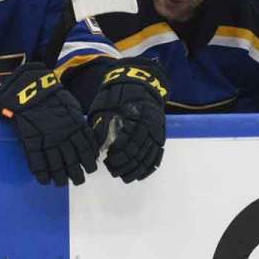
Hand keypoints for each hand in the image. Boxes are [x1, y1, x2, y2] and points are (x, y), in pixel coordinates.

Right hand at [0, 63, 98, 185]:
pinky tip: (44, 180)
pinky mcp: (32, 141)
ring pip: (56, 164)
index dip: (89, 162)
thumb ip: (80, 124)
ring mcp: (47, 140)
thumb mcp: (72, 107)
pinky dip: (41, 173)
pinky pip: (37, 162)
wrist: (31, 90)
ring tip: (62, 183)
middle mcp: (63, 136)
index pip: (86, 149)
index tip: (91, 169)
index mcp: (76, 126)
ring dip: (60, 177)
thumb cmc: (53, 97)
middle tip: (79, 180)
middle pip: (72, 161)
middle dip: (77, 174)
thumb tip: (88, 138)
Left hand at [88, 59, 167, 181]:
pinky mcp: (161, 136)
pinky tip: (138, 176)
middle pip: (138, 152)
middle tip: (111, 168)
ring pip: (148, 157)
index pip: (127, 141)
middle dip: (123, 164)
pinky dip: (148, 168)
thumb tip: (98, 147)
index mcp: (136, 115)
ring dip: (134, 170)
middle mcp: (150, 124)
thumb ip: (101, 124)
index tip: (107, 158)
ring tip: (121, 175)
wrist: (139, 82)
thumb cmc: (117, 94)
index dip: (117, 154)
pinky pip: (157, 157)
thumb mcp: (105, 104)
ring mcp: (157, 131)